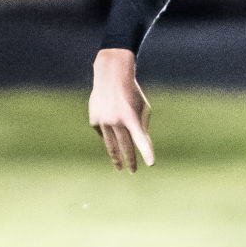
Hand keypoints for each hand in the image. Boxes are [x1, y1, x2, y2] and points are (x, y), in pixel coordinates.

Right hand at [88, 48, 155, 171]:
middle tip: (133, 171)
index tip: (151, 164)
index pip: (140, 138)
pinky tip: (110, 125)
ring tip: (119, 166)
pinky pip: (103, 132)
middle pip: (124, 146)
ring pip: (110, 144)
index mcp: (131, 117)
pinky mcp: (94, 120)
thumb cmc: (132, 94)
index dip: (146, 151)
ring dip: (116, 157)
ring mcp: (103, 121)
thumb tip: (143, 147)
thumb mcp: (143, 109)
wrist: (111, 76)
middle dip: (130, 160)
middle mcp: (116, 121)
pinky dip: (108, 132)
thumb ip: (142, 127)